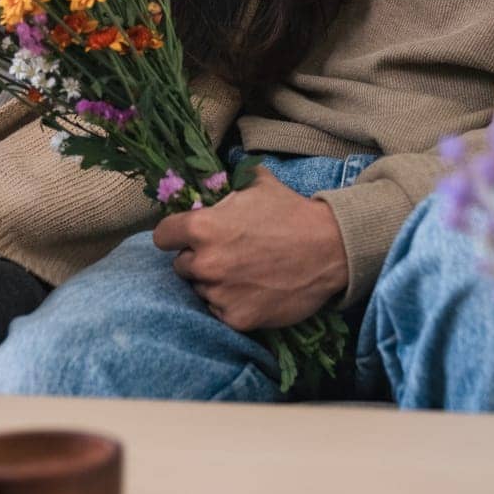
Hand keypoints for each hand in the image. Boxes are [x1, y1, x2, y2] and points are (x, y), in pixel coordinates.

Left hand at [153, 166, 348, 331]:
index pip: (162, 236)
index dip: (174, 234)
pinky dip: (231, 304)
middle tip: (225, 254)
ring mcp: (220, 294)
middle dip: (198, 259)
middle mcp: (205, 263)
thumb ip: (227, 181)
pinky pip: (220, 312)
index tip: (186, 237)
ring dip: (214, 283)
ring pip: (200, 290)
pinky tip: (251, 291)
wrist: (330, 249)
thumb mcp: (256, 183)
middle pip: (181, 266)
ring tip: (243, 273)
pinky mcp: (237, 319)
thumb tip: (212, 174)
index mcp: (202, 227)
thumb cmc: (291, 212)